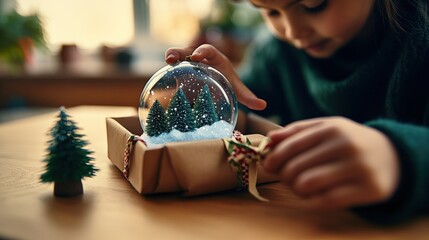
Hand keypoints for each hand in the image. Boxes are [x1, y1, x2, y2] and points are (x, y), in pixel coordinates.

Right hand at [165, 44, 266, 109]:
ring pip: (177, 56)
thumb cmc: (227, 82)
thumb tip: (263, 105)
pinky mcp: (179, 72)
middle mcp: (199, 58)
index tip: (197, 56)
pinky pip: (171, 69)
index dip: (202, 51)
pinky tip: (161, 79)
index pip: (208, 50)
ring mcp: (187, 64)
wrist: (215, 85)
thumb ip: (247, 96)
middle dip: (181, 52)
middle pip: (189, 50)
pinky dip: (166, 71)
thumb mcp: (236, 88)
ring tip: (167, 61)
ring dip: (172, 56)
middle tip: (174, 57)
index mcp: (214, 58)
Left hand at [263, 117, 399, 209]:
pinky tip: (316, 195)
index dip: (273, 159)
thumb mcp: (327, 128)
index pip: (290, 146)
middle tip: (288, 177)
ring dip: (297, 189)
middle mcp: (346, 145)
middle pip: (295, 168)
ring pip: (307, 185)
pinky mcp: (369, 189)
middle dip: (284, 176)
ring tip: (301, 186)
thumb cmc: (348, 141)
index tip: (268, 166)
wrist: (391, 156)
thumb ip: (297, 130)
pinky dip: (313, 201)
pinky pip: (326, 201)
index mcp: (333, 128)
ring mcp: (359, 168)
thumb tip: (269, 138)